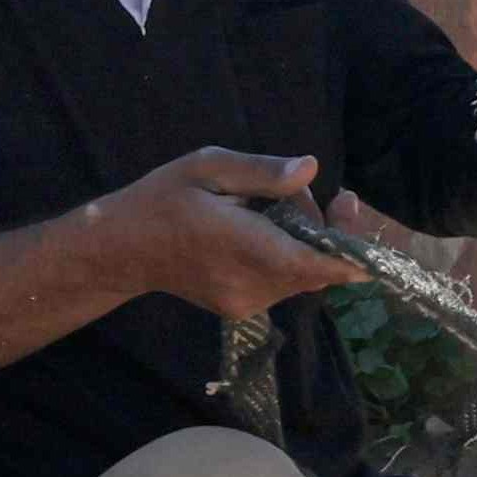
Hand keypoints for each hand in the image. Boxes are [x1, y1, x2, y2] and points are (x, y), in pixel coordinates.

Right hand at [102, 144, 358, 315]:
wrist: (123, 249)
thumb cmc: (164, 199)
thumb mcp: (209, 167)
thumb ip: (262, 172)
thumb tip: (310, 170)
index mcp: (245, 247)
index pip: (319, 265)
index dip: (352, 248)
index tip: (350, 207)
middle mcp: (254, 285)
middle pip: (317, 263)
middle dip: (317, 225)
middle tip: (286, 189)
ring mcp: (249, 304)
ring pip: (303, 273)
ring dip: (300, 241)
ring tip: (261, 208)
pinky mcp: (244, 309)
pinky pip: (285, 281)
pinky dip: (284, 256)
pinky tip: (254, 232)